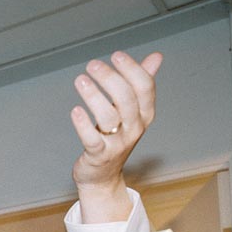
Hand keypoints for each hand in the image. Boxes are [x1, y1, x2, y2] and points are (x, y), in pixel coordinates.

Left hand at [70, 51, 161, 221]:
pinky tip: (75, 110)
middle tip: (92, 64)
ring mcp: (117, 143)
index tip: (116, 55)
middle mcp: (134, 128)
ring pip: (108, 116)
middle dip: (110, 78)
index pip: (145, 87)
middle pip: (126, 98)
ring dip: (93, 96)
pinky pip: (92, 139)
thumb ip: (141, 84)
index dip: (132, 69)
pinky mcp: (98, 155)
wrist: (103, 176)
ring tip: (80, 80)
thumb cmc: (116, 136)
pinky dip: (83, 124)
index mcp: (144, 114)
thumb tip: (157, 56)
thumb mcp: (131, 111)